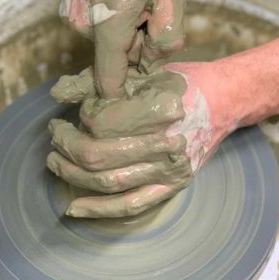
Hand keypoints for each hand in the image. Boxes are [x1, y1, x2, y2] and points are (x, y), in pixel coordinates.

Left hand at [47, 63, 234, 217]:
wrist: (224, 100)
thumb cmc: (184, 82)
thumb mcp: (149, 70)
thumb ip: (109, 81)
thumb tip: (62, 93)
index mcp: (156, 110)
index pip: (100, 123)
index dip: (81, 118)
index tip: (77, 111)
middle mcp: (163, 144)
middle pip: (98, 155)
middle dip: (66, 147)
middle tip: (54, 134)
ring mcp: (169, 169)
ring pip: (108, 182)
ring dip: (73, 175)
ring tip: (55, 163)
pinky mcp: (173, 185)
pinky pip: (131, 205)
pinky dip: (100, 209)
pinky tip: (74, 208)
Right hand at [60, 0, 184, 98]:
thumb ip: (167, 35)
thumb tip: (156, 59)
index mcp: (107, 29)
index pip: (110, 83)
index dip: (129, 87)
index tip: (146, 76)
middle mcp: (82, 27)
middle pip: (116, 56)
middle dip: (138, 42)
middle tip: (150, 6)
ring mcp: (72, 14)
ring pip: (107, 38)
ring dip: (127, 25)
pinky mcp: (69, 2)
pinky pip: (97, 21)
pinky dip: (113, 14)